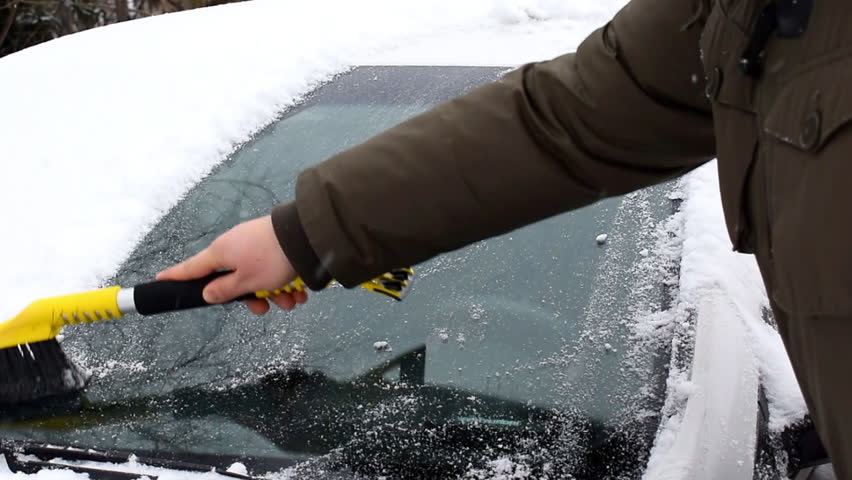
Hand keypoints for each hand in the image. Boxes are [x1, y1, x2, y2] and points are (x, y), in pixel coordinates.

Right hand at [157, 215, 307, 313]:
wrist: (306, 236)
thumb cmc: (271, 259)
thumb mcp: (246, 282)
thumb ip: (224, 291)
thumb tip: (206, 293)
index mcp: (221, 253)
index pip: (191, 268)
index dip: (176, 276)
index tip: (159, 279)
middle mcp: (235, 246)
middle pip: (232, 279)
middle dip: (251, 297)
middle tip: (264, 308)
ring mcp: (255, 244)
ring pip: (258, 277)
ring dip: (274, 293)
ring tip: (291, 301)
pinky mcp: (274, 244)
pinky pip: (274, 269)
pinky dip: (285, 283)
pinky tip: (299, 293)